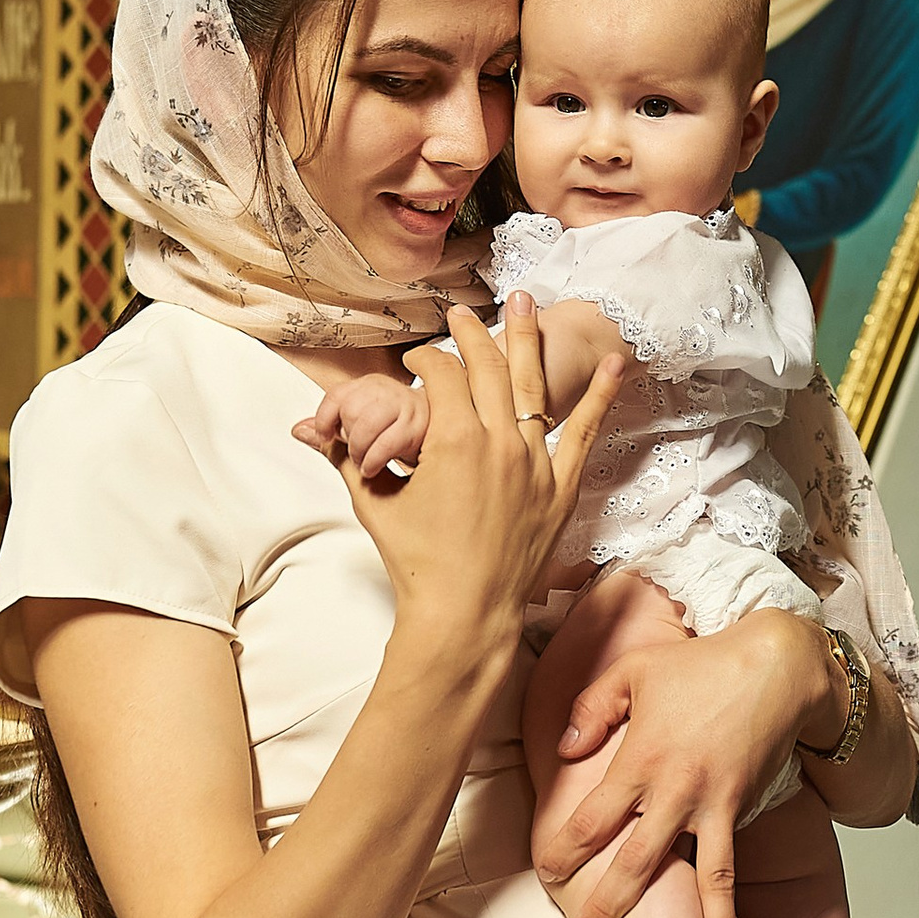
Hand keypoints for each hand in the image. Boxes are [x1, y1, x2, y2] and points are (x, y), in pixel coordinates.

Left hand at [297, 372, 427, 477]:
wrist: (449, 439)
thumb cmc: (405, 437)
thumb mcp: (363, 432)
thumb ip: (332, 433)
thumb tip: (300, 430)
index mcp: (372, 386)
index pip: (337, 394)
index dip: (325, 418)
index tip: (327, 436)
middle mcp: (389, 390)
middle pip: (350, 409)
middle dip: (348, 439)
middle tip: (355, 454)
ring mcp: (407, 406)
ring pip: (365, 423)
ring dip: (359, 450)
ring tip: (365, 463)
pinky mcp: (422, 425)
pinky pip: (386, 441)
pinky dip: (374, 460)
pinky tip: (374, 467)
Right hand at [337, 297, 623, 648]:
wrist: (464, 616)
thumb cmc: (415, 562)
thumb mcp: (375, 502)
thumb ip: (346, 456)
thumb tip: (304, 429)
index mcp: (453, 440)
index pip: (442, 376)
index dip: (427, 360)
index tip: (418, 363)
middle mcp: (499, 442)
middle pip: (487, 367)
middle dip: (472, 334)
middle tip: (462, 313)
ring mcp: (535, 464)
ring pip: (533, 387)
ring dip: (528, 339)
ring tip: (526, 301)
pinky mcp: (561, 488)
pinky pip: (584, 433)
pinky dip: (600, 396)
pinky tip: (614, 363)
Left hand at [531, 607, 845, 917]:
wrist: (777, 668)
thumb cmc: (702, 665)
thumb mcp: (634, 672)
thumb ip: (592, 709)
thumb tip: (564, 751)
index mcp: (639, 756)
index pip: (591, 816)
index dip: (565, 847)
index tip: (547, 872)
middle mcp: (673, 789)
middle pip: (631, 858)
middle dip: (604, 901)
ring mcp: (710, 806)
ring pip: (687, 877)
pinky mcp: (739, 812)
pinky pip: (727, 874)